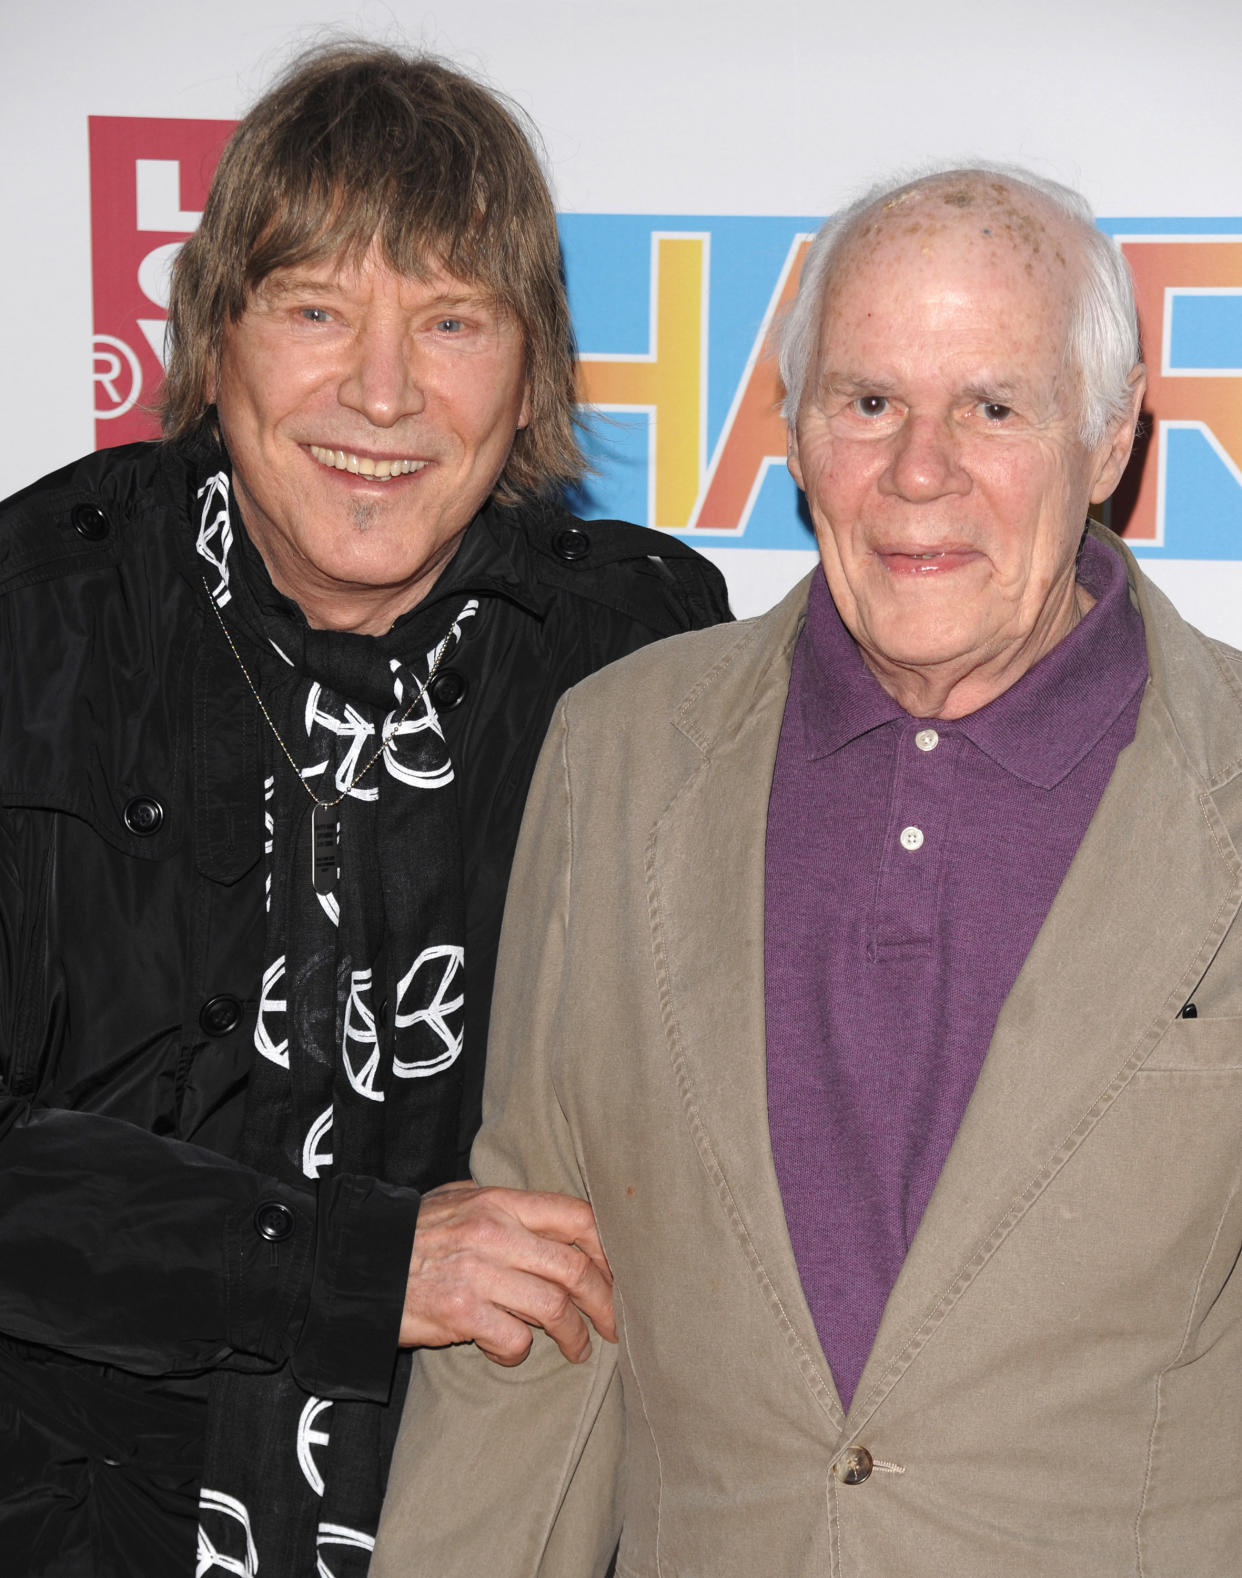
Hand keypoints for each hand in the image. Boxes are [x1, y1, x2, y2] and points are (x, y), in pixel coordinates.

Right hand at [399, 1182, 615, 1365]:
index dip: (607, 1248)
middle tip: (614, 1325)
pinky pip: (514, 1339)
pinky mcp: (461, 1312)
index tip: (617, 1274)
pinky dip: (519, 1353)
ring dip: (574, 1335)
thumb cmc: (412, 1233)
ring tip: (577, 1349)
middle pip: (574, 1267)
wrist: (355, 1262)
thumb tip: (553, 1220)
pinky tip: (510, 1353)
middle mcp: (494, 1233)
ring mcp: (478, 1273)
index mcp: (500, 1202)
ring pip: (553, 1307)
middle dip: (605, 1302)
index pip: (576, 1216)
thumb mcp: (458, 1200)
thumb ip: (504, 1207)